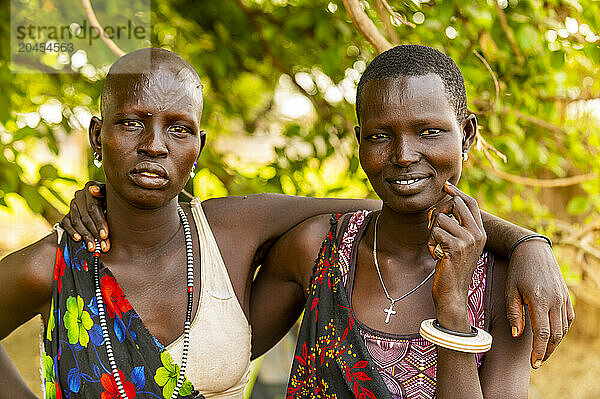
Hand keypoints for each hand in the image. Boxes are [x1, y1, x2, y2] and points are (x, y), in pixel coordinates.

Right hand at [61, 181, 108, 251]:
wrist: (105, 199)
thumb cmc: (111, 197)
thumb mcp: (110, 193)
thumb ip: (103, 191)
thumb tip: (93, 189)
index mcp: (90, 187)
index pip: (93, 208)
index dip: (99, 222)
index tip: (105, 235)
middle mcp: (79, 195)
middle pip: (86, 217)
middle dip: (94, 233)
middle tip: (102, 245)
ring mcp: (72, 205)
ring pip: (77, 222)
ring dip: (85, 236)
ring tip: (92, 247)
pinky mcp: (67, 213)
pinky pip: (66, 223)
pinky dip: (72, 232)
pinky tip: (79, 239)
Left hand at [427, 181, 486, 329]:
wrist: (453, 293)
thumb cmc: (452, 268)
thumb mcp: (460, 245)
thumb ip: (458, 227)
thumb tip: (447, 204)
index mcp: (481, 232)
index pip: (471, 203)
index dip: (457, 192)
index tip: (445, 186)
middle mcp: (477, 234)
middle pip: (455, 203)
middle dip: (438, 211)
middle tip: (432, 226)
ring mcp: (468, 240)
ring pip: (441, 218)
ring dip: (432, 232)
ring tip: (437, 247)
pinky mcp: (456, 247)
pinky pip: (435, 232)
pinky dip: (430, 243)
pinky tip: (436, 254)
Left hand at [505, 239, 573, 367]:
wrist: (533, 251)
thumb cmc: (517, 270)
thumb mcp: (509, 290)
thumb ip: (514, 313)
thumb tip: (517, 335)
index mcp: (539, 300)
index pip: (543, 333)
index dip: (539, 351)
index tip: (534, 363)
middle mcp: (555, 300)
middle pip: (556, 335)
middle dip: (547, 351)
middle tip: (537, 362)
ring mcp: (564, 298)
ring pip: (563, 328)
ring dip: (555, 343)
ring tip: (543, 351)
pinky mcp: (567, 296)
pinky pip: (568, 319)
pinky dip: (562, 330)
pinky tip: (553, 335)